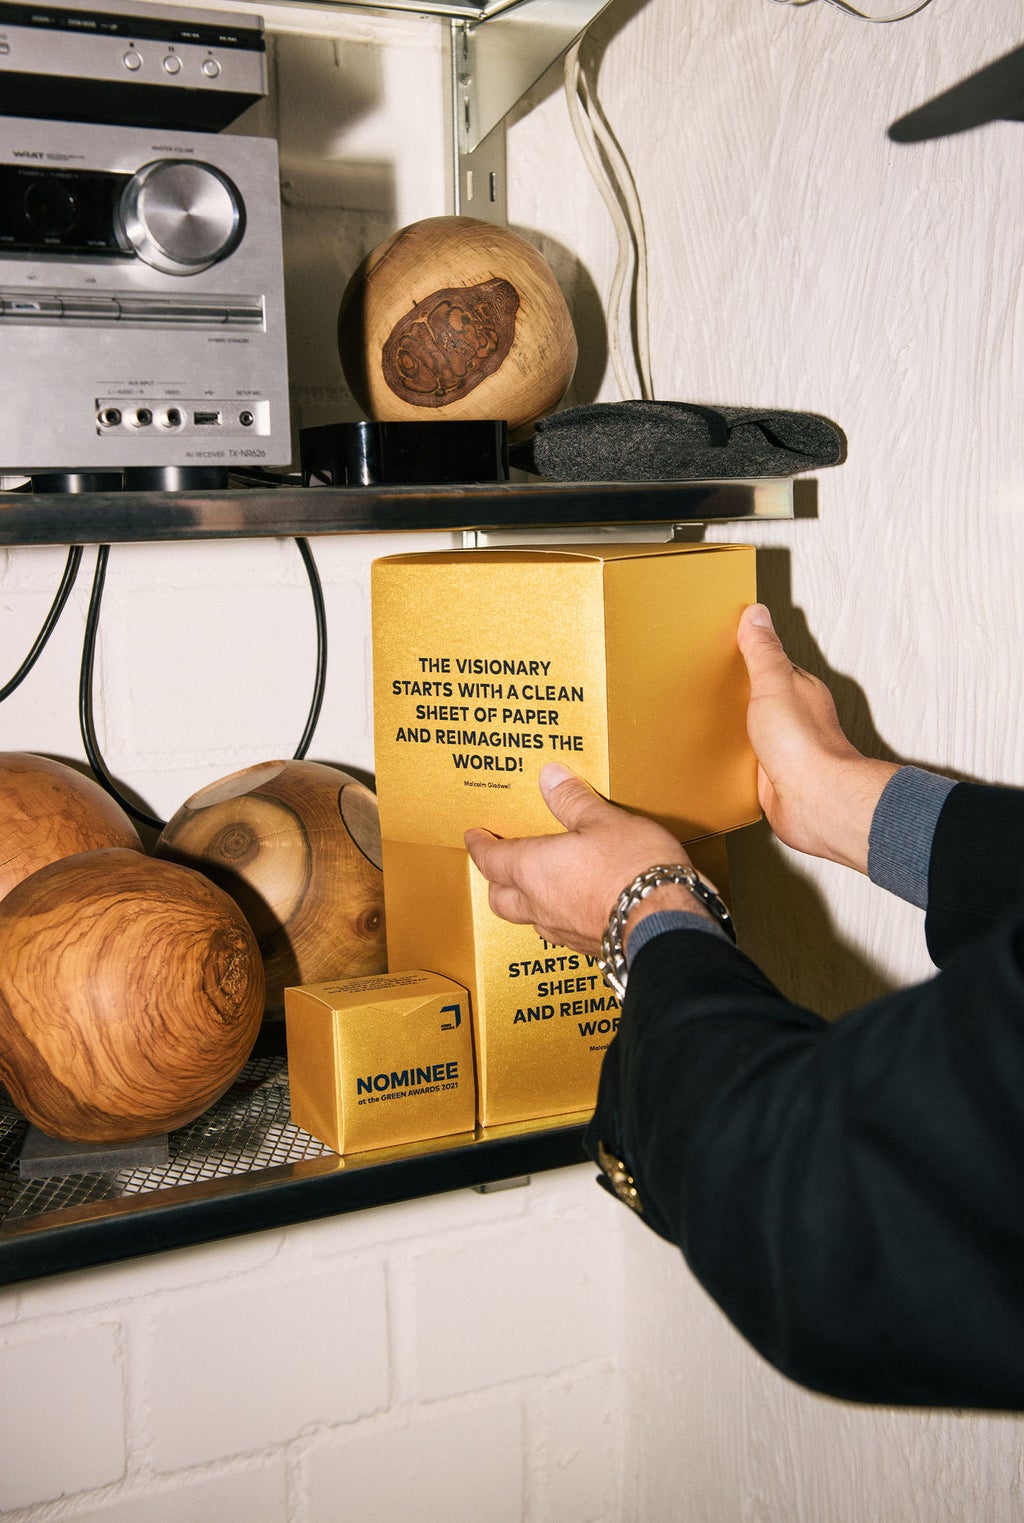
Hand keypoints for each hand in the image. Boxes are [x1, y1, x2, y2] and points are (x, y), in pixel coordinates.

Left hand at [465, 762, 706, 954]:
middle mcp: (539, 904)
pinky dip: (559, 916)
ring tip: (538, 886)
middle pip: (500, 898)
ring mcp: (562, 931)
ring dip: (527, 903)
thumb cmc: (631, 866)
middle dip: (496, 880)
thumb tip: (549, 776)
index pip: (492, 859)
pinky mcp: (587, 947)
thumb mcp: (603, 820)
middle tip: (500, 865)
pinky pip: (560, 932)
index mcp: (532, 869)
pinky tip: (577, 907)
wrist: (663, 923)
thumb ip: (573, 800)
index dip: (480, 847)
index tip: (473, 837)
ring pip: (529, 918)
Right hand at [737, 604, 896, 871]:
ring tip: (713, 713)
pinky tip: (723, 754)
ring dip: (739, 724)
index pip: (772, 662)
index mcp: (799, 689)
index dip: (751, 652)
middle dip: (743, 688)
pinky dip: (737, 755)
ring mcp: (784, 748)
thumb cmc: (804, 747)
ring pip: (757, 728)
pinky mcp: (771, 777)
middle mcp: (795, 718)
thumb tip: (756, 615)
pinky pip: (748, 760)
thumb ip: (763, 652)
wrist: (814, 802)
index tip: (731, 640)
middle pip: (764, 695)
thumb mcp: (773, 685)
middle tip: (716, 675)